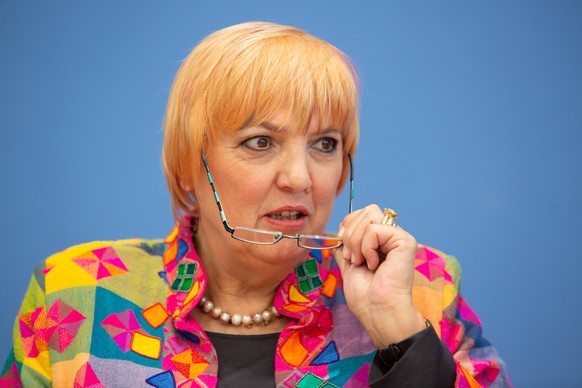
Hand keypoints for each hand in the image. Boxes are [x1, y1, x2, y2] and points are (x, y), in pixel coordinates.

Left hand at [336, 204, 425, 347]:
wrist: (377, 311)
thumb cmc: (365, 296)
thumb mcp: (348, 264)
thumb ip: (345, 245)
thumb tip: (338, 228)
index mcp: (380, 240)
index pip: (360, 214)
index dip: (347, 227)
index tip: (346, 252)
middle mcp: (391, 236)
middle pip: (366, 210)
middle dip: (350, 234)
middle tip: (353, 258)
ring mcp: (399, 238)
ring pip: (369, 216)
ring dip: (356, 242)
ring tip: (362, 262)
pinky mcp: (405, 241)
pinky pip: (374, 229)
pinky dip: (366, 248)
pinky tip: (374, 264)